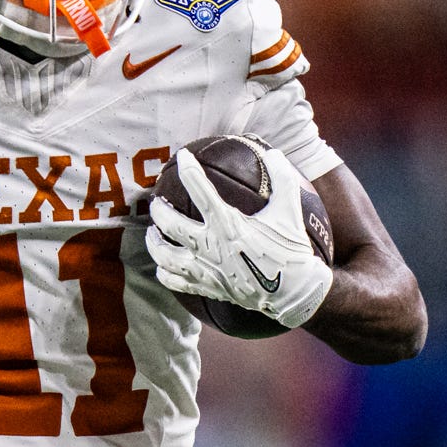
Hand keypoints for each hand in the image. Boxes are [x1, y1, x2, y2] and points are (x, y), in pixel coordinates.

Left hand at [144, 145, 334, 329]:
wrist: (294, 292)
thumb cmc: (291, 250)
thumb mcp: (289, 210)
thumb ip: (283, 178)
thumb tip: (274, 153)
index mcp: (227, 223)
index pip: (199, 189)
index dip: (188, 169)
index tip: (183, 157)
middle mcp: (210, 246)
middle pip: (169, 224)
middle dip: (158, 210)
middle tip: (156, 202)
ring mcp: (206, 269)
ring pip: (165, 256)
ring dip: (153, 243)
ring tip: (152, 233)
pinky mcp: (207, 287)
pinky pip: (175, 282)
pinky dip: (164, 273)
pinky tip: (162, 267)